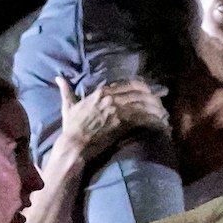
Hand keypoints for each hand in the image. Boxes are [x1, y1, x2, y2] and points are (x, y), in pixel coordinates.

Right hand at [47, 75, 167, 177]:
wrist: (75, 144)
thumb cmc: (71, 128)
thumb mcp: (68, 106)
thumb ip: (66, 91)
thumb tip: (58, 77)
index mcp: (101, 92)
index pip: (129, 84)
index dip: (143, 88)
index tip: (150, 94)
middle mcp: (111, 97)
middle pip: (140, 92)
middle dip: (153, 98)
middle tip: (161, 105)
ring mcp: (117, 110)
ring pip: (144, 103)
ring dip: (156, 109)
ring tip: (164, 115)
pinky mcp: (122, 123)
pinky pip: (143, 117)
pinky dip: (154, 120)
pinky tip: (161, 124)